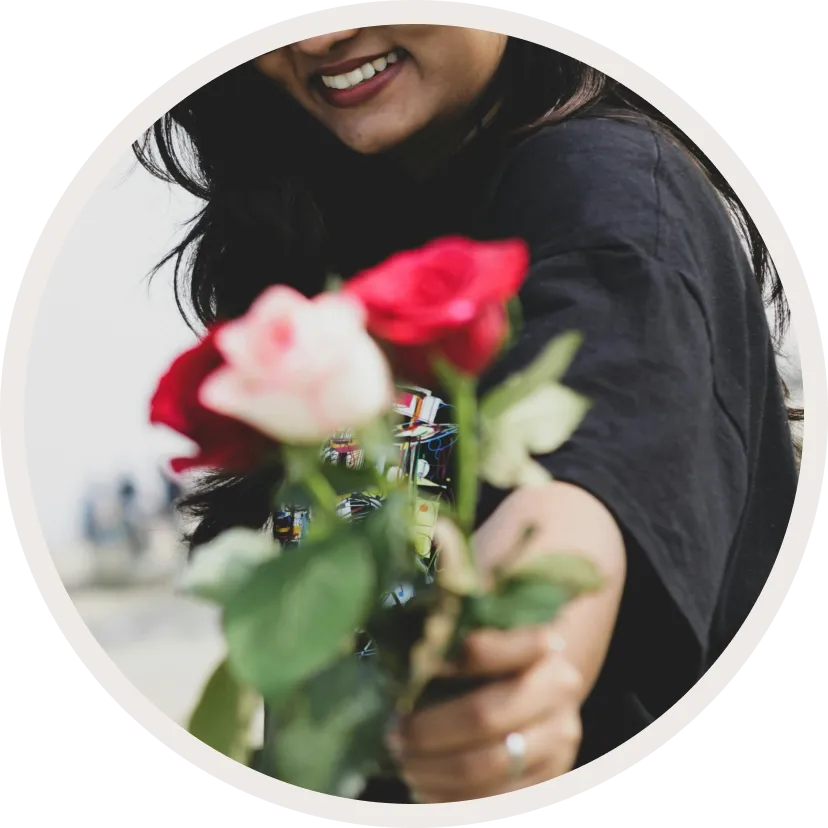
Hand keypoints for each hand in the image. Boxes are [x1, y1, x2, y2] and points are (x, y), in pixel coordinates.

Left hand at [387, 623, 583, 802]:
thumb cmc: (498, 657)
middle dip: (428, 732)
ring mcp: (559, 737)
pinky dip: (453, 798)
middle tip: (394, 735)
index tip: (404, 679)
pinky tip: (426, 786)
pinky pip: (497, 800)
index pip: (479, 648)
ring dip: (435, 770)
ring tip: (405, 763)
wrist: (547, 687)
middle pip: (482, 716)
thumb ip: (448, 643)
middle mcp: (557, 688)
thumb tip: (395, 667)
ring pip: (488, 765)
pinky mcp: (552, 776)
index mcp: (537, 643)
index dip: (436, 665)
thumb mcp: (482, 634)